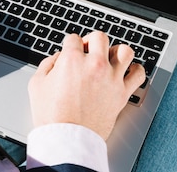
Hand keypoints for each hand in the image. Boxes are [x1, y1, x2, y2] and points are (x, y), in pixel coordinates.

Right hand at [28, 31, 145, 139]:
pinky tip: (127, 73)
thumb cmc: (51, 116)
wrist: (67, 139)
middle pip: (100, 37)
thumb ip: (47, 64)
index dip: (70, 45)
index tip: (70, 52)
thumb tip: (57, 57)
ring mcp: (111, 78)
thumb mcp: (37, 84)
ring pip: (124, 51)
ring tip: (109, 59)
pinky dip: (135, 71)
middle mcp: (94, 65)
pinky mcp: (123, 93)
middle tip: (88, 51)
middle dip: (92, 42)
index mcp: (72, 60)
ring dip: (116, 52)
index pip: (74, 38)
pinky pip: (139, 74)